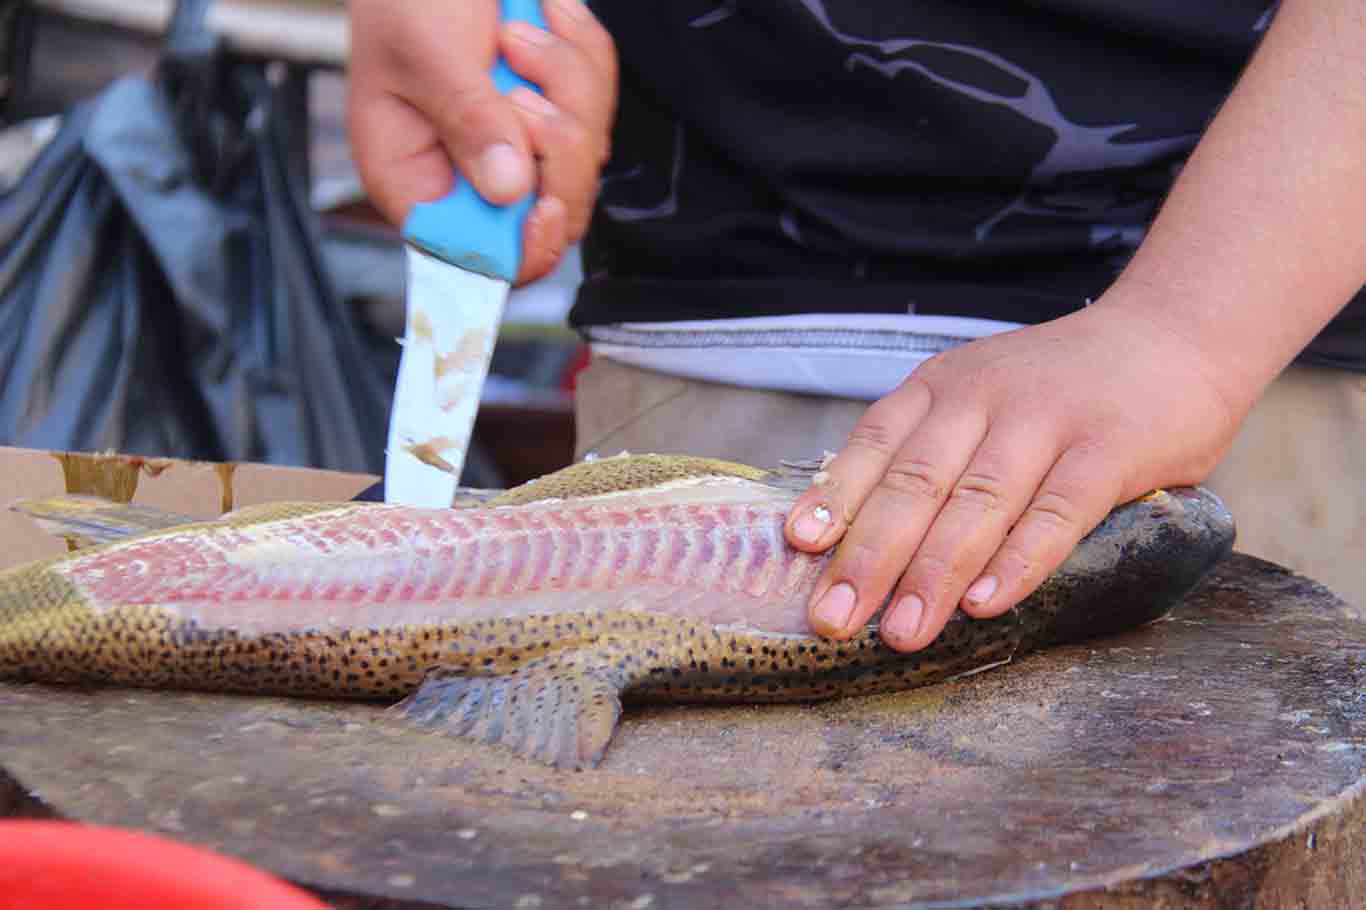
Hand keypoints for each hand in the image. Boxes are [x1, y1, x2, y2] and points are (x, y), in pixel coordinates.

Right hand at [348, 0, 616, 284]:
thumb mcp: (425, 52)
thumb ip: (467, 119)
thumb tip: (509, 190)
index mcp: (414, 182)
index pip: (476, 260)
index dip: (521, 248)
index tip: (545, 204)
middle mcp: (467, 176)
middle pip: (550, 214)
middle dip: (558, 144)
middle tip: (521, 82)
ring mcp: (518, 145)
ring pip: (585, 155)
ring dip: (567, 81)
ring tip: (517, 30)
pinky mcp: (553, 110)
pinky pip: (599, 105)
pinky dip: (582, 54)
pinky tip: (544, 17)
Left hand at [784, 297, 1242, 651]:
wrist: (1174, 334)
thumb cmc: (1062, 388)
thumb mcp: (981, 397)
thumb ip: (933, 450)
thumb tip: (857, 535)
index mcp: (942, 388)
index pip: (875, 444)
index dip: (836, 497)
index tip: (799, 547)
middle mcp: (984, 398)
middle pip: (914, 484)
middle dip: (868, 558)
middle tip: (832, 619)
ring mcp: (1047, 421)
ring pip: (976, 502)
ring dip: (933, 573)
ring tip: (902, 631)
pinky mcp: (1110, 448)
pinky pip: (1058, 511)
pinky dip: (1020, 560)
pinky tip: (987, 603)